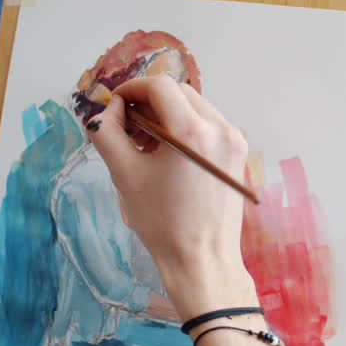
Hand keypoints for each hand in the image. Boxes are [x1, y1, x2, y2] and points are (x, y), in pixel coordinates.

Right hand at [86, 75, 256, 319]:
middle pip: (179, 92)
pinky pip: (209, 124)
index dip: (132, 89)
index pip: (159, 86)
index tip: (117, 105)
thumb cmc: (163, 222)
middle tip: (128, 127)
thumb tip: (107, 111)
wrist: (202, 259)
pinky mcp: (238, 152)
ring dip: (168, 113)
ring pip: (195, 106)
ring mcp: (234, 140)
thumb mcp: (125, 175)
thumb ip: (108, 134)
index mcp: (192, 131)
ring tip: (146, 143)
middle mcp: (220, 128)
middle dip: (149, 101)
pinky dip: (186, 127)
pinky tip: (168, 152)